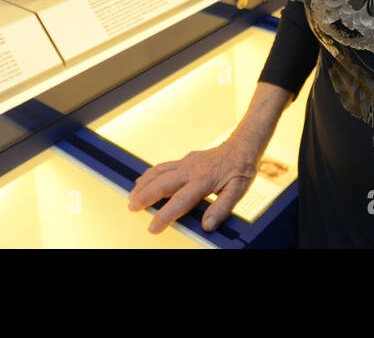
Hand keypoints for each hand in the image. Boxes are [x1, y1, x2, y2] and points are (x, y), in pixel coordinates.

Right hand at [128, 136, 260, 233]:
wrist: (242, 146)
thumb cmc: (240, 170)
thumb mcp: (238, 191)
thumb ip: (222, 209)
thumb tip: (207, 225)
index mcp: (204, 181)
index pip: (180, 201)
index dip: (165, 216)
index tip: (153, 228)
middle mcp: (191, 170)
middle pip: (162, 184)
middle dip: (145, 197)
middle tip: (132, 208)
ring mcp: (186, 163)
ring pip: (159, 172)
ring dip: (143, 184)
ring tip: (131, 196)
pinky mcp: (185, 159)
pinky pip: (163, 166)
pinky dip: (150, 174)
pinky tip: (142, 181)